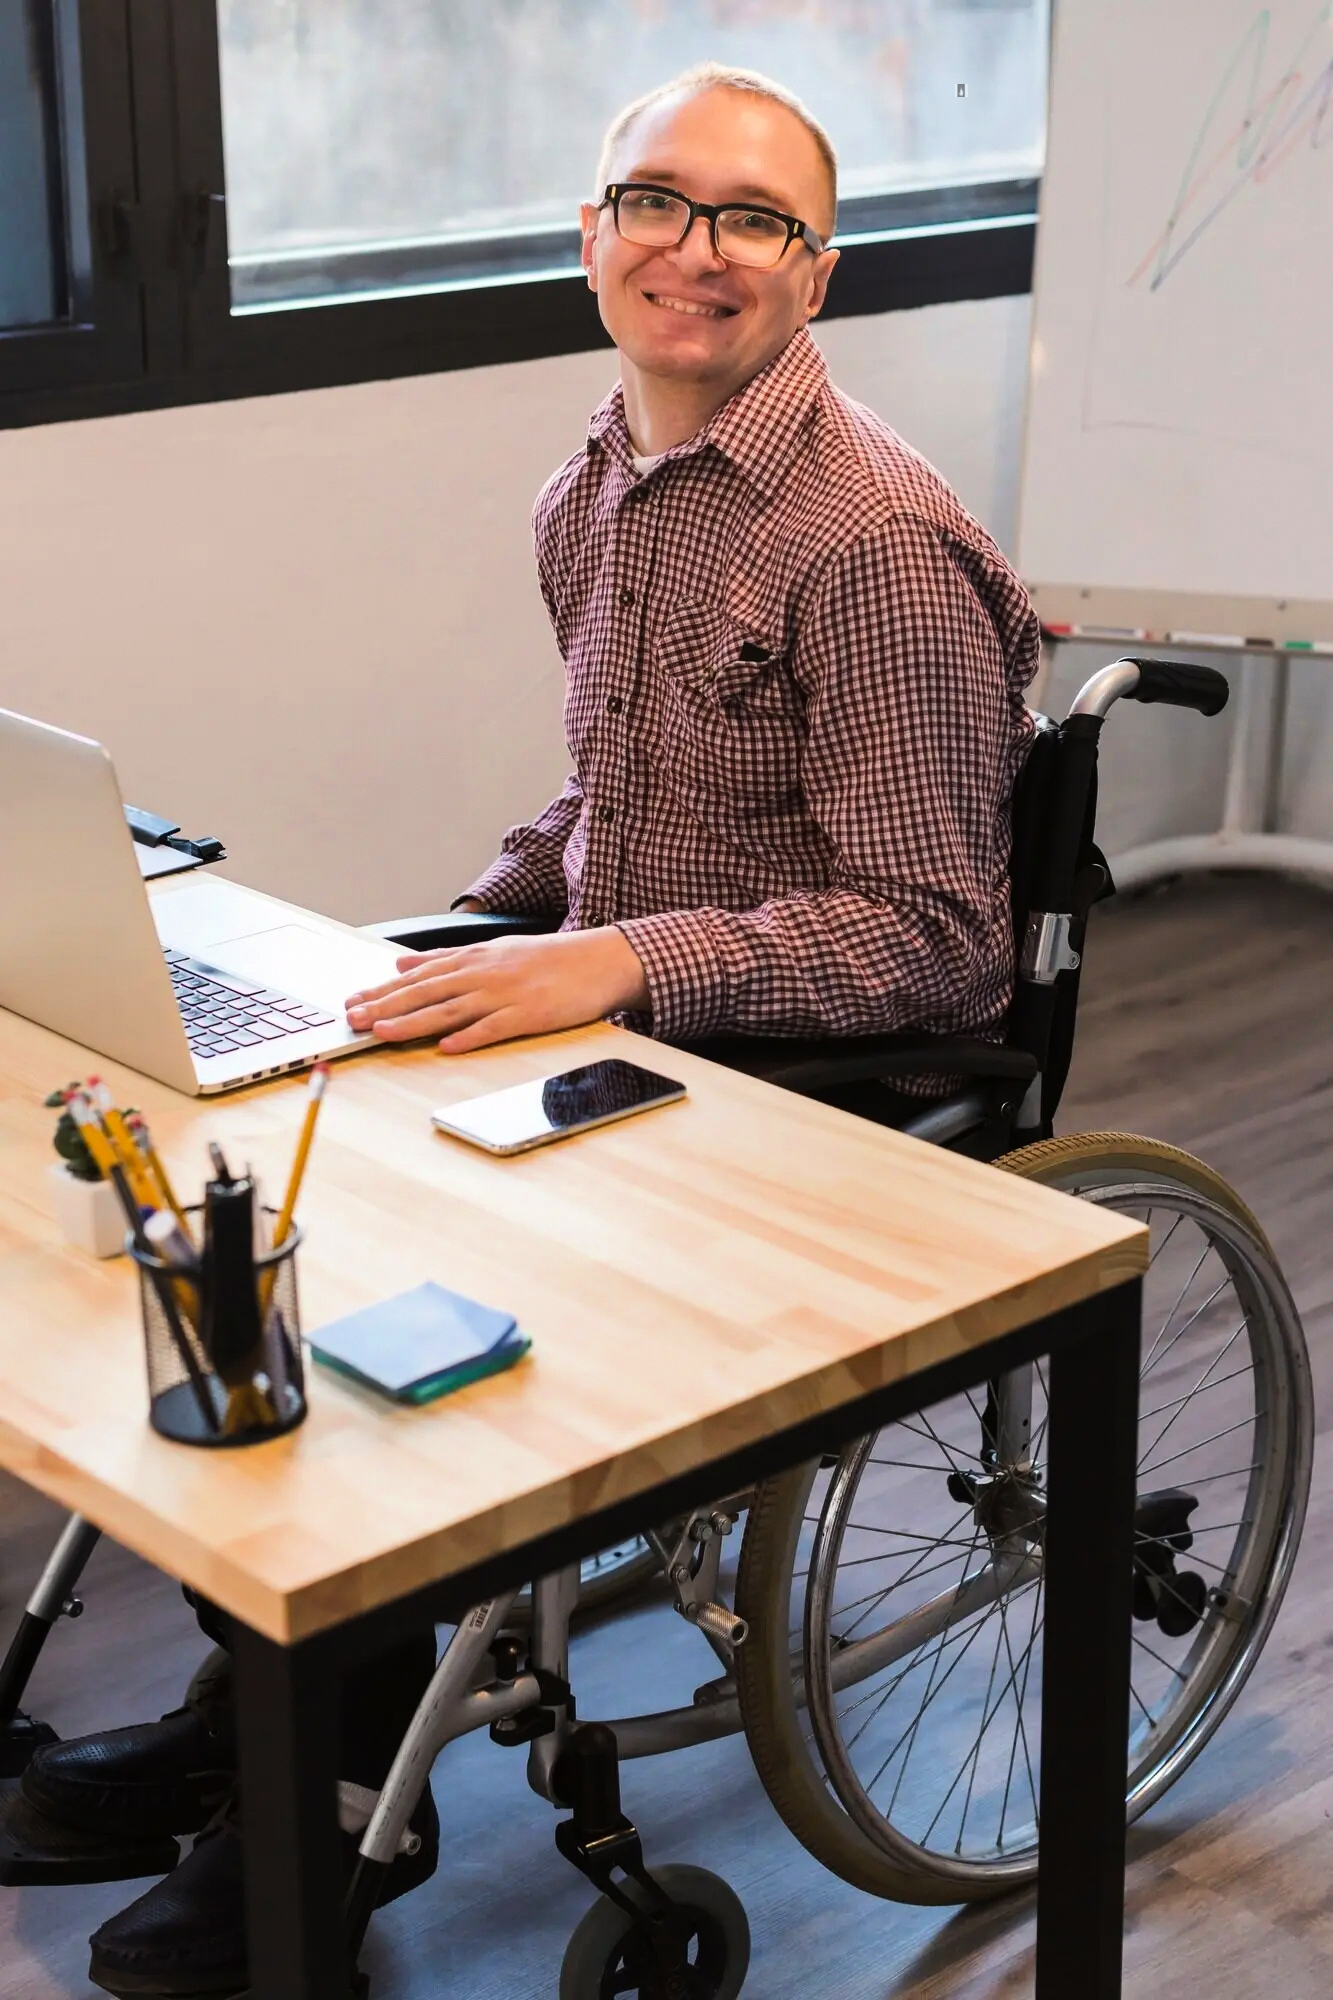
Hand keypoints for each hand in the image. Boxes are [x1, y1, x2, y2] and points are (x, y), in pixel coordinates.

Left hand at [345, 928, 650, 1054]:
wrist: (600, 959)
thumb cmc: (549, 959)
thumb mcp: (492, 950)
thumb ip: (446, 958)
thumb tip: (402, 961)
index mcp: (473, 959)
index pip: (418, 975)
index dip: (382, 989)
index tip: (353, 1001)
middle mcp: (483, 973)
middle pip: (426, 991)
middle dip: (386, 1006)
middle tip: (353, 1019)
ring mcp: (505, 994)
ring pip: (451, 1009)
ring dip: (414, 1021)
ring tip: (383, 1032)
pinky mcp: (529, 1015)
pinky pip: (495, 1027)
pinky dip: (470, 1037)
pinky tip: (447, 1046)